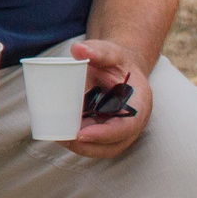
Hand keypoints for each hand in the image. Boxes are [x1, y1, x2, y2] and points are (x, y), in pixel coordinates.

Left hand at [64, 38, 152, 158]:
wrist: (119, 66)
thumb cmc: (117, 60)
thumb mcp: (111, 52)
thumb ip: (98, 50)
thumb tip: (78, 49)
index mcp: (139, 104)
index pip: (126, 127)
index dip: (105, 134)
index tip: (81, 134)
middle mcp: (132, 121)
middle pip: (114, 145)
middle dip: (88, 147)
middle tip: (63, 138)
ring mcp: (119, 129)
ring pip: (103, 148)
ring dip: (81, 147)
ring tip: (57, 137)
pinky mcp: (106, 129)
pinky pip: (94, 142)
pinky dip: (78, 141)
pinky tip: (59, 133)